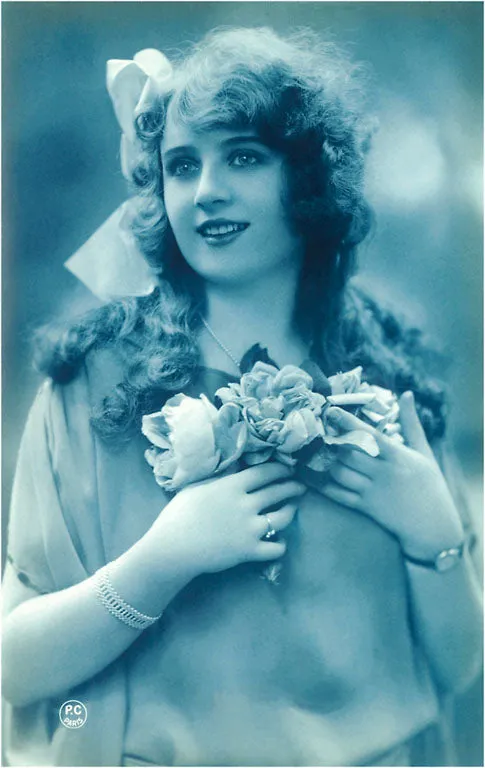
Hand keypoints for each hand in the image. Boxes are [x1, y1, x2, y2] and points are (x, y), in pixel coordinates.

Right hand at [148, 462, 305, 576]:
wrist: (172, 548)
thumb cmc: (179, 515)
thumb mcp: (197, 487)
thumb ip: (220, 475)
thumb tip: (237, 461)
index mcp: (232, 486)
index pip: (265, 472)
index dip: (280, 470)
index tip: (287, 469)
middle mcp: (246, 505)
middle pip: (278, 492)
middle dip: (293, 487)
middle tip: (299, 486)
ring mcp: (250, 529)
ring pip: (283, 518)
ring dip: (291, 511)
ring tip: (293, 508)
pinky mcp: (249, 551)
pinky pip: (276, 548)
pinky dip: (280, 545)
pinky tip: (280, 541)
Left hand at [320, 392, 464, 560]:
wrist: (434, 527)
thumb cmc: (431, 485)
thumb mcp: (424, 452)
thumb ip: (411, 423)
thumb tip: (408, 393)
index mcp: (397, 456)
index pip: (369, 435)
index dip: (348, 422)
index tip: (331, 410)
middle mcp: (383, 473)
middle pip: (349, 453)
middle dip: (329, 440)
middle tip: (312, 427)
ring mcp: (372, 491)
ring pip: (340, 473)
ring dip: (322, 460)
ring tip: (306, 447)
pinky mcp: (365, 507)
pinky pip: (338, 494)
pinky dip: (321, 484)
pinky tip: (307, 474)